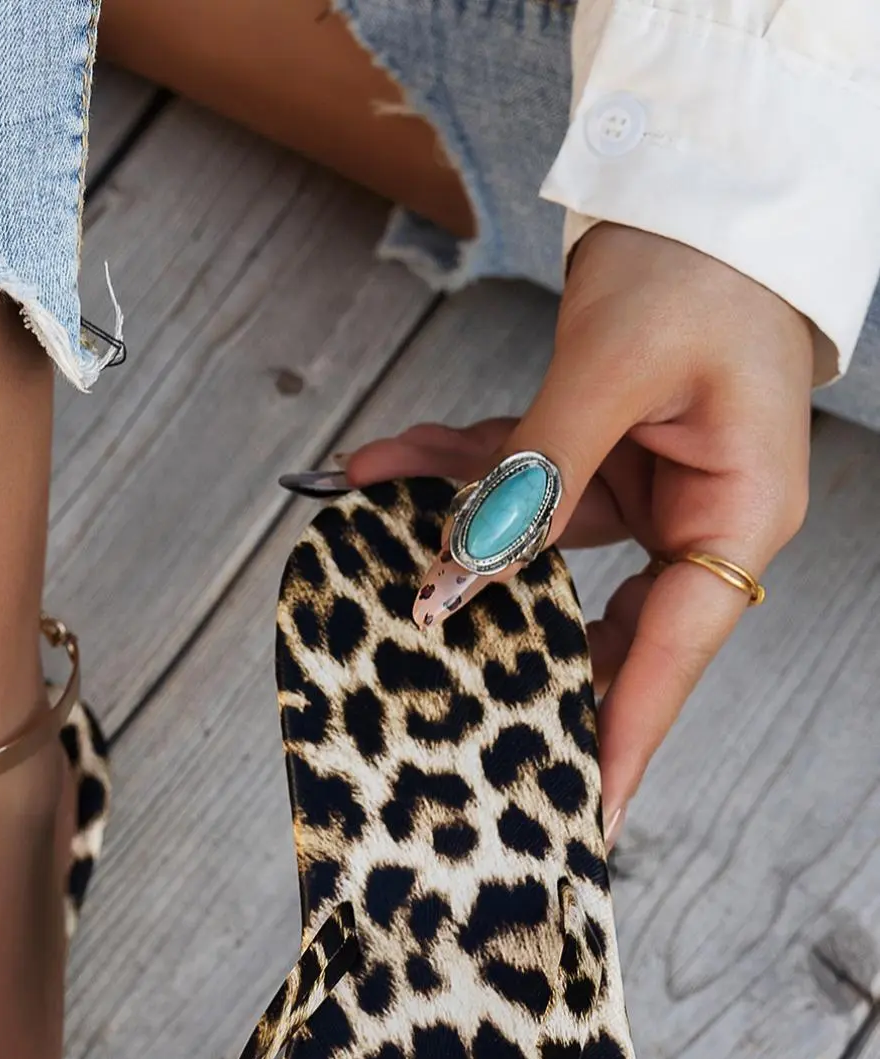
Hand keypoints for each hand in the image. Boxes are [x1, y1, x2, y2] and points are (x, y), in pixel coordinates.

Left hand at [345, 224, 814, 841]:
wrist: (701, 182)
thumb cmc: (694, 265)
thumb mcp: (608, 371)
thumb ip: (530, 482)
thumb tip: (456, 581)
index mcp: (738, 514)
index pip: (672, 652)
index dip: (623, 736)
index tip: (585, 816)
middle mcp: (701, 519)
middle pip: (607, 630)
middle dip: (518, 661)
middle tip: (454, 731)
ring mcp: (649, 495)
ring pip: (543, 555)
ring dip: (459, 548)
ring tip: (380, 570)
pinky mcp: (603, 464)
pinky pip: (521, 488)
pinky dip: (455, 477)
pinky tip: (379, 469)